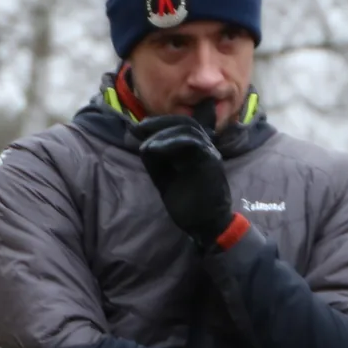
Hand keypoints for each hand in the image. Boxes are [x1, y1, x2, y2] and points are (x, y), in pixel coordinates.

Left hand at [132, 113, 236, 246]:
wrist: (205, 225)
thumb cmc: (187, 203)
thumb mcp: (165, 177)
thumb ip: (156, 161)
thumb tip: (143, 144)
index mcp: (197, 149)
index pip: (181, 125)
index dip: (159, 123)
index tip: (137, 128)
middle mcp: (206, 147)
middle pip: (185, 122)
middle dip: (158, 123)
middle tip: (138, 129)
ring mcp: (210, 153)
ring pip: (189, 129)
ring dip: (163, 133)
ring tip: (146, 145)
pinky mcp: (211, 162)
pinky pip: (193, 144)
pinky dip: (172, 142)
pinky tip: (154, 148)